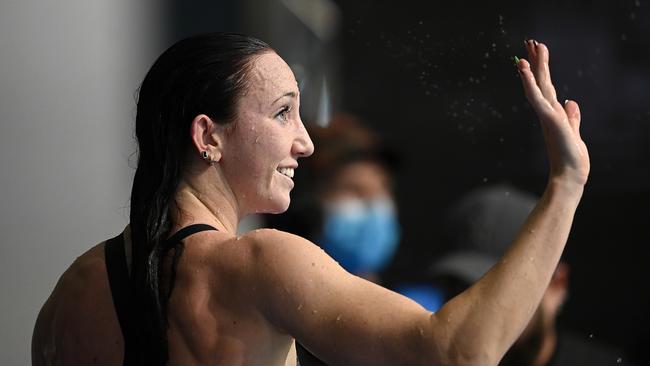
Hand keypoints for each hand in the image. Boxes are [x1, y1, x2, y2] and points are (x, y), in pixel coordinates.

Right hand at [517, 40, 589, 186]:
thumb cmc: (571, 159)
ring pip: (538, 85)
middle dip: (536, 61)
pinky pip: (536, 96)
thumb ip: (572, 117)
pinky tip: (525, 68)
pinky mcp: (548, 117)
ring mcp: (546, 114)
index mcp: (553, 113)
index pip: (546, 87)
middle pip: (541, 81)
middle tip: (530, 41)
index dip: (541, 69)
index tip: (536, 53)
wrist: (570, 176)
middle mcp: (547, 111)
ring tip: (528, 49)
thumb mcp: (574, 132)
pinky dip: (530, 82)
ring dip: (532, 66)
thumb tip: (571, 102)